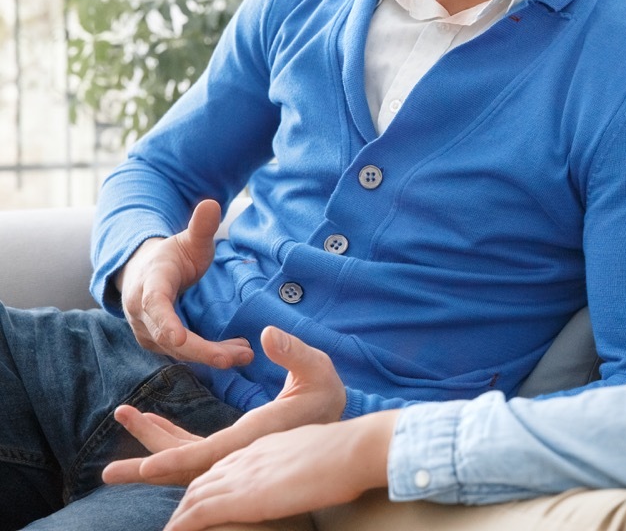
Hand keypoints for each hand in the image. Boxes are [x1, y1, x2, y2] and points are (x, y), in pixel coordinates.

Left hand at [102, 326, 348, 486]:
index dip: (175, 459)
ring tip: (125, 415)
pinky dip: (169, 437)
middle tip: (107, 471)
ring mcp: (234, 450)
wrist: (338, 418)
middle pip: (187, 465)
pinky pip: (194, 447)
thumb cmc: (329, 392)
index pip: (210, 452)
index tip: (144, 467)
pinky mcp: (232, 444)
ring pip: (186, 456)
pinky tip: (151, 421)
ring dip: (152, 441)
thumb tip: (267, 335)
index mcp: (258, 433)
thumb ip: (294, 353)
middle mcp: (241, 450)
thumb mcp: (318, 367)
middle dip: (146, 465)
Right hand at [117, 199, 252, 368]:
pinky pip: (181, 353)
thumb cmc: (171, 256)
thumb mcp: (189, 240)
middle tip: (236, 356)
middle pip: (169, 337)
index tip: (179, 337)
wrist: (145, 272)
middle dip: (202, 350)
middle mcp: (142, 312)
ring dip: (210, 356)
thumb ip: (201, 226)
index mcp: (149, 283)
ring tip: (244, 354)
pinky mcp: (157, 343)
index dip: (166, 322)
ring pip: (177, 350)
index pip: (154, 305)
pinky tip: (234, 353)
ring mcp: (147, 331)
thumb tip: (212, 202)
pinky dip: (207, 356)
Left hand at [162, 412, 396, 530]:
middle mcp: (248, 457)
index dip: (208, 483)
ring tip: (171, 530)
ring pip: (195, 494)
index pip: (225, 465)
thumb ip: (299, 463)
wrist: (351, 450)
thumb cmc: (348, 452)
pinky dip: (181, 524)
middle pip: (203, 478)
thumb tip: (303, 477)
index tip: (199, 500)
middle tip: (175, 522)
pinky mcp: (244, 496)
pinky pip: (200, 512)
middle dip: (185, 500)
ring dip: (179, 515)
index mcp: (265, 445)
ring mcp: (244, 475)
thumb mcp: (316, 452)